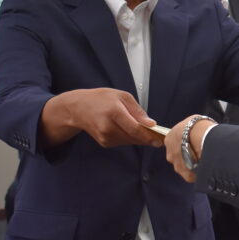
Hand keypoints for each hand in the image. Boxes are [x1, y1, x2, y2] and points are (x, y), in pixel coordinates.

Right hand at [41, 88, 163, 148]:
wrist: (78, 108)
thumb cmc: (101, 99)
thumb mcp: (122, 96)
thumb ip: (137, 110)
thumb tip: (151, 124)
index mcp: (114, 112)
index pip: (135, 128)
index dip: (149, 136)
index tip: (160, 139)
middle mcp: (108, 127)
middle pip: (134, 137)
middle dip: (148, 138)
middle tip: (159, 137)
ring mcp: (105, 137)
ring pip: (130, 141)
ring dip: (139, 138)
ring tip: (146, 132)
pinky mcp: (104, 143)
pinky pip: (123, 142)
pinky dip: (129, 137)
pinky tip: (129, 130)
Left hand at [164, 114, 217, 182]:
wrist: (204, 137)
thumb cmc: (198, 126)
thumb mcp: (190, 121)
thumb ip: (187, 129)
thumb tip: (191, 129)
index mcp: (169, 139)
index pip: (174, 144)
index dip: (183, 144)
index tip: (192, 143)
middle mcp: (170, 153)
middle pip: (177, 157)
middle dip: (186, 156)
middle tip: (198, 152)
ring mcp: (177, 165)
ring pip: (184, 167)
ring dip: (192, 164)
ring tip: (203, 159)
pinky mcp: (186, 174)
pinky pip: (191, 175)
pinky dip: (197, 173)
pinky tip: (205, 166)